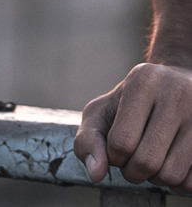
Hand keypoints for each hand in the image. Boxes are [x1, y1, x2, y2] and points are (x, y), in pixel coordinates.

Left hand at [74, 63, 191, 192]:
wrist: (174, 88)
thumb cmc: (130, 104)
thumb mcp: (102, 112)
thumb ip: (89, 140)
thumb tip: (96, 174)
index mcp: (143, 82)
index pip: (122, 141)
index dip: (113, 157)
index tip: (116, 150)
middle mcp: (176, 94)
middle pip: (147, 161)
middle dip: (133, 172)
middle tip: (132, 161)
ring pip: (172, 175)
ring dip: (155, 179)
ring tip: (151, 159)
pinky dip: (176, 183)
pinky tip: (170, 162)